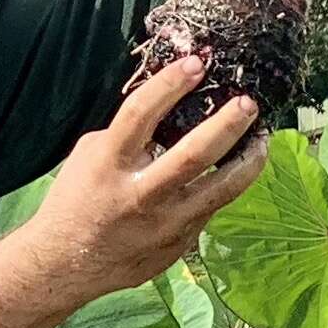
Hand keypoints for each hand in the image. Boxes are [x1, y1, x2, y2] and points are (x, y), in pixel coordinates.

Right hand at [24, 48, 267, 299]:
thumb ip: (127, 134)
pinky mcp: (180, 244)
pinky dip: (226, 187)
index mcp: (110, 163)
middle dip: (227, 125)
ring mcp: (165, 224)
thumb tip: (167, 107)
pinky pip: (210, 210)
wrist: (66, 265)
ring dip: (248, 161)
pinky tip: (235, 172)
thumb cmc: (76, 200)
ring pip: (221, 190)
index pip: (140, 114)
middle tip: (248, 104)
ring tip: (262, 140)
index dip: (169, 84)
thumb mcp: (91, 156)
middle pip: (193, 155)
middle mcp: (140, 194)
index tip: (197, 63)